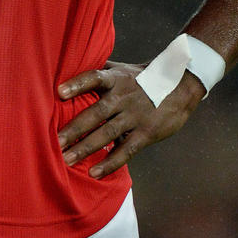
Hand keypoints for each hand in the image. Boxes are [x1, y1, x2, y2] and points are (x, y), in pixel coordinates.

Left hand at [57, 62, 204, 177]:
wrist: (182, 86)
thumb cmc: (144, 77)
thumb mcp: (123, 69)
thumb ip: (101, 71)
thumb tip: (74, 65)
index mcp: (116, 80)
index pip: (95, 78)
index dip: (78, 84)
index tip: (59, 92)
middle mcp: (124, 97)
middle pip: (96, 112)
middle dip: (75, 128)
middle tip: (55, 141)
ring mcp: (135, 116)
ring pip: (107, 133)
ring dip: (86, 147)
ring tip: (66, 159)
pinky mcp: (146, 133)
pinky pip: (126, 150)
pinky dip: (110, 162)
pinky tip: (94, 172)